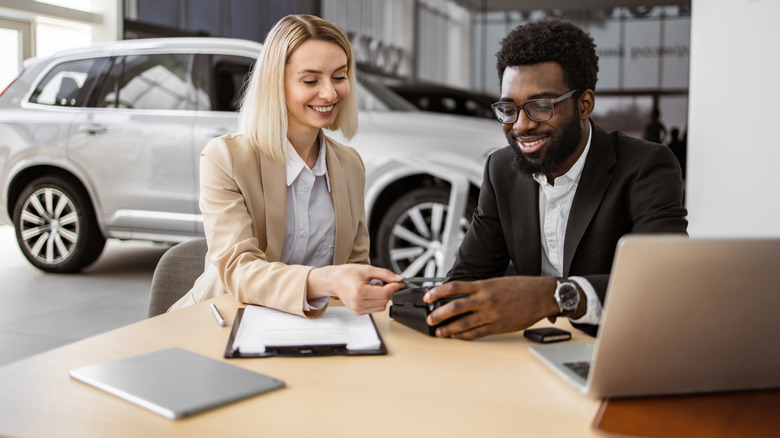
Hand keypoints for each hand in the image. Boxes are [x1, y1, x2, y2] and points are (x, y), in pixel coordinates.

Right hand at [307, 264, 403, 314]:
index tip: (398, 281)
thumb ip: (385, 274)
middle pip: (385, 301)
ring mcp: (358, 310)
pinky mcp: (358, 312)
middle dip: (388, 291)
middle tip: (384, 281)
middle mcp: (358, 303)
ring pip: (381, 306)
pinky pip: (375, 309)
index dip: (394, 286)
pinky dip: (376, 301)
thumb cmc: (346, 274)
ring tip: (374, 287)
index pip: (385, 293)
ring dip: (382, 297)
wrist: (333, 281)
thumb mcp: (367, 269)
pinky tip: (370, 293)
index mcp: (360, 292)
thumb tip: (399, 279)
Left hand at [423, 276, 558, 339]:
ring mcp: (491, 315)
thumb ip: (479, 289)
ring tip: (439, 332)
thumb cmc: (520, 288)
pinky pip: (477, 334)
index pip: (454, 287)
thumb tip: (460, 295)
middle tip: (429, 319)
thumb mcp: (496, 282)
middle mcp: (485, 300)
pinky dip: (465, 336)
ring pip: (464, 324)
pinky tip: (457, 337)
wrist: (540, 296)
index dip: (438, 292)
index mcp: (484, 286)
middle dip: (439, 314)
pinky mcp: (498, 326)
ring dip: (449, 329)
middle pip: (455, 307)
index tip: (427, 296)